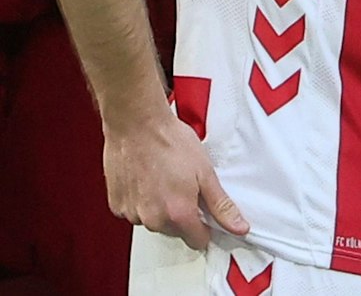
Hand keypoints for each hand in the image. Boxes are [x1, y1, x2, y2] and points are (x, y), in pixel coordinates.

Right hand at [104, 112, 249, 249]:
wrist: (137, 125)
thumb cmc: (171, 143)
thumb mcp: (206, 173)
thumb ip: (221, 205)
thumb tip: (239, 227)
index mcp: (177, 214)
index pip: (197, 240)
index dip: (206, 227)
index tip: (207, 214)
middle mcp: (152, 219)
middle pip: (175, 231)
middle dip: (183, 214)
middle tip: (185, 186)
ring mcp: (131, 213)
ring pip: (154, 221)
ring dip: (160, 208)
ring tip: (165, 179)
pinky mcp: (116, 204)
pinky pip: (135, 212)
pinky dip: (142, 201)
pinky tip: (147, 180)